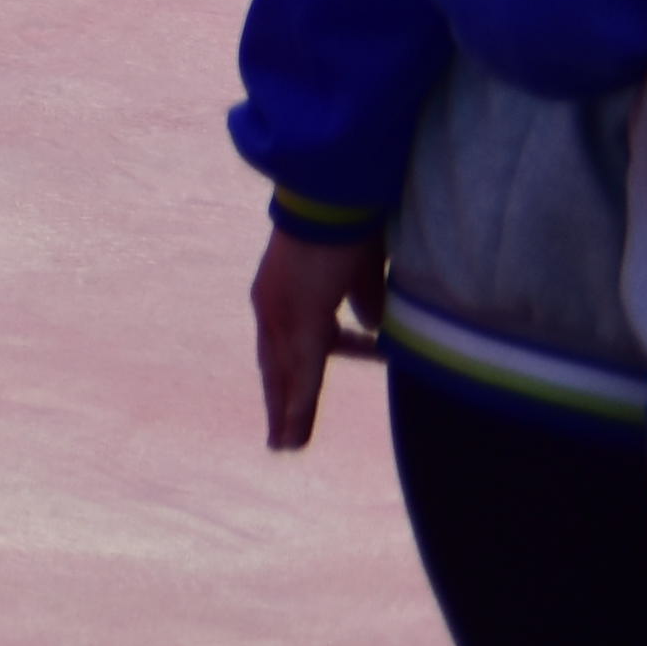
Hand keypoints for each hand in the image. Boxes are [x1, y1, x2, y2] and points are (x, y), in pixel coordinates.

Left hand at [254, 222, 390, 453]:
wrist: (335, 198)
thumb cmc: (350, 228)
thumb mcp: (360, 274)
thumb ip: (364, 302)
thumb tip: (373, 329)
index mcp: (284, 294)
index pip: (290, 343)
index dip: (297, 372)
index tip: (300, 401)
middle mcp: (273, 307)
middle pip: (276, 364)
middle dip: (280, 400)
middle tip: (281, 437)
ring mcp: (280, 315)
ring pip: (285, 375)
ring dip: (287, 412)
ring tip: (286, 446)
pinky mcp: (298, 320)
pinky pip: (301, 372)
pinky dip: (298, 403)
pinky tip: (294, 431)